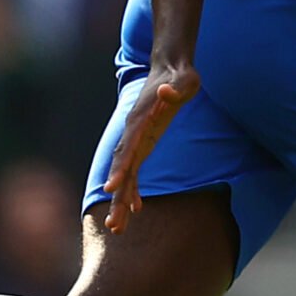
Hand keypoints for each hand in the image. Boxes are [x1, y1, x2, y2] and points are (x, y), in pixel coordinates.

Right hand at [102, 62, 197, 231]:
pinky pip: (135, 171)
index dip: (119, 168)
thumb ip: (175, 87)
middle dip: (117, 196)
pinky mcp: (144, 143)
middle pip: (121, 168)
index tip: (111, 188)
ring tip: (117, 227)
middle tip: (113, 225)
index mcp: (140, 120)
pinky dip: (133, 189)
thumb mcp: (184, 79)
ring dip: (121, 200)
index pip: (127, 147)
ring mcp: (137, 139)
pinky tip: (136, 208)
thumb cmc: (180, 75)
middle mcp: (133, 132)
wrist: (170, 68)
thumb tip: (166, 91)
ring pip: (125, 174)